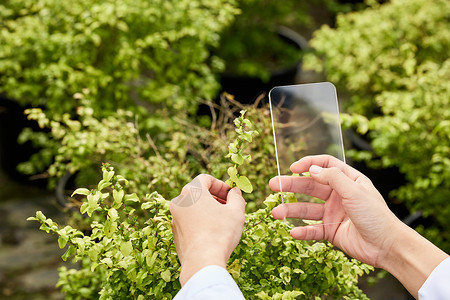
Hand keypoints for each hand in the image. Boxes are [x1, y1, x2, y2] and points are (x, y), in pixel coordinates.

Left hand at [170, 174, 245, 285]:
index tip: (231, 195)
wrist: (202, 263)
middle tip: (229, 207)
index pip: (206, 179)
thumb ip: (236, 197)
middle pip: (198, 193)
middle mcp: (179, 202)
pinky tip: (213, 233)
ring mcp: (175, 218)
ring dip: (208, 210)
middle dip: (215, 197)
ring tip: (222, 221)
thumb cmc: (220, 233)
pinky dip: (200, 221)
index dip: (221, 185)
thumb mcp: (236, 212)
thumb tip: (235, 192)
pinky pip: (189, 221)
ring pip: (193, 207)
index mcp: (191, 191)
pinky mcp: (175, 233)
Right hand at [270, 155, 447, 297]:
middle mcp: (338, 195)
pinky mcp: (331, 231)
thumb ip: (332, 178)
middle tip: (273, 185)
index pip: (324, 165)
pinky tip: (293, 232)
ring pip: (307, 209)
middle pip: (310, 186)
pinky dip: (302, 231)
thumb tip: (311, 169)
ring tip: (276, 213)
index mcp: (348, 180)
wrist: (386, 246)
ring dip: (291, 210)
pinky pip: (312, 229)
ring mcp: (333, 213)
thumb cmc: (376, 215)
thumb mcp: (354, 191)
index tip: (292, 168)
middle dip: (291, 186)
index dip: (308, 164)